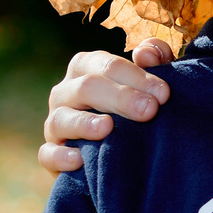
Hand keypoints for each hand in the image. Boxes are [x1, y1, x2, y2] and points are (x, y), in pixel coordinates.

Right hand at [38, 38, 174, 174]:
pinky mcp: (51, 156)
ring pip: (61, 119)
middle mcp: (65, 93)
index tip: (164, 94)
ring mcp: (55, 124)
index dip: (137, 76)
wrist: (122, 156)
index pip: (107, 65)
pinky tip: (80, 160)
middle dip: (120, 97)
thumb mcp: (150, 83)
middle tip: (149, 110)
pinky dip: (61, 156)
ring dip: (84, 123)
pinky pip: (48, 154)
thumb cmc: (136, 110)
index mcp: (86, 68)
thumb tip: (146, 53)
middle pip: (86, 87)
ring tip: (108, 128)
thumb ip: (155, 60)